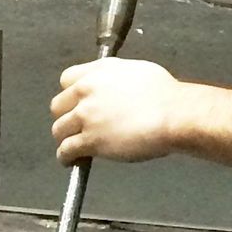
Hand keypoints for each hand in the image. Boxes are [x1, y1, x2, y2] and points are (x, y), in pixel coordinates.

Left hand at [51, 57, 183, 165]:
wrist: (174, 114)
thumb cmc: (166, 94)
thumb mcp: (137, 71)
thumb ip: (116, 78)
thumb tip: (113, 88)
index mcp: (99, 71)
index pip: (66, 79)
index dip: (71, 93)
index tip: (75, 102)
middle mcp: (87, 90)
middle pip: (58, 105)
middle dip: (65, 116)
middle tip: (75, 125)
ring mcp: (86, 116)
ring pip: (59, 129)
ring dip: (64, 138)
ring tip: (71, 146)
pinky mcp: (90, 140)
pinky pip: (66, 150)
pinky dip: (66, 157)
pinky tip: (70, 160)